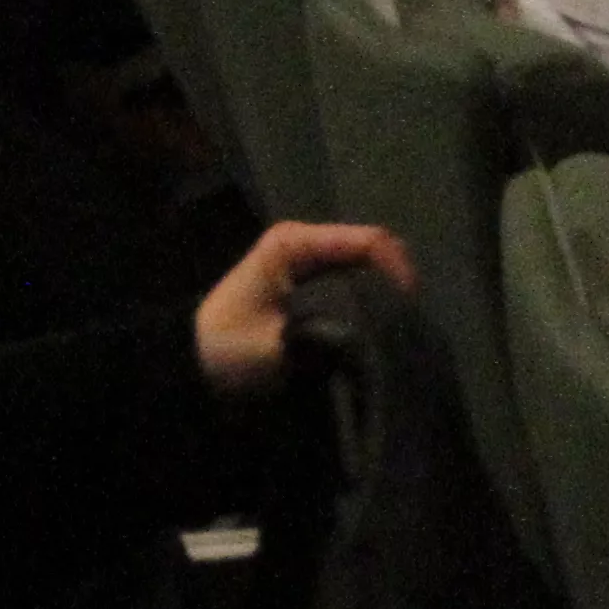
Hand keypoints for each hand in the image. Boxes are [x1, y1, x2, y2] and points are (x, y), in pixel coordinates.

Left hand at [194, 217, 413, 395]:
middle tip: (413, 324)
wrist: (195, 366)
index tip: (413, 309)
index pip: (367, 242)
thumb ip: (325, 338)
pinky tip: (383, 327)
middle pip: (373, 250)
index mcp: (296, 244)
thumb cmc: (229, 351)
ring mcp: (309, 260)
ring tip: (403, 327)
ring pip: (368, 265)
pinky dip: (373, 300)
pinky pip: (355, 281)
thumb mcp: (276, 346)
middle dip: (396, 282)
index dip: (398, 271)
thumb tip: (371, 339)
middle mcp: (307, 243)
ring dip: (387, 293)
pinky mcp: (312, 282)